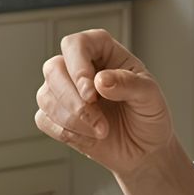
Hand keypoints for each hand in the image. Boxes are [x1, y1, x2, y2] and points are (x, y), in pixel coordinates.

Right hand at [35, 29, 176, 177]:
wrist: (144, 150)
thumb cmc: (148, 117)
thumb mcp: (150, 97)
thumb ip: (129, 84)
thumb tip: (101, 80)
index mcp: (103, 52)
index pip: (77, 44)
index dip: (78, 66)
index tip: (91, 93)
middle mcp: (79, 68)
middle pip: (53, 68)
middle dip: (73, 100)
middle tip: (100, 121)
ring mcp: (64, 91)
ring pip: (45, 96)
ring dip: (72, 120)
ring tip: (101, 132)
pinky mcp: (55, 116)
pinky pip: (43, 119)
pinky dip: (66, 132)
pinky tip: (89, 138)